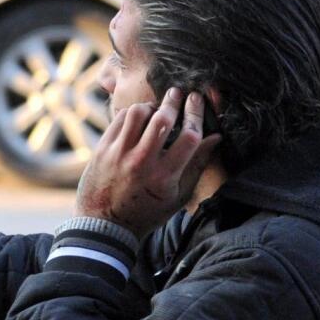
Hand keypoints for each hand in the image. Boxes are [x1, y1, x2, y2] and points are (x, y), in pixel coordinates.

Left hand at [75, 88, 221, 238]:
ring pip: (138, 113)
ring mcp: (119, 154)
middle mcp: (142, 162)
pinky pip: (119, 119)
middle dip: (174, 101)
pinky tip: (138, 117)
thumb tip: (216, 137)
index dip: (196, 113)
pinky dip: (131, 113)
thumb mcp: (178, 196)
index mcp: (165, 176)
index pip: (189, 136)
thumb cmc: (147, 212)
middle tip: (178, 93)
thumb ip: (197, 165)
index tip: (196, 100)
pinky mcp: (102, 150)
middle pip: (163, 119)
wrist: (105, 225)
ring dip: (151, 106)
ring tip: (156, 108)